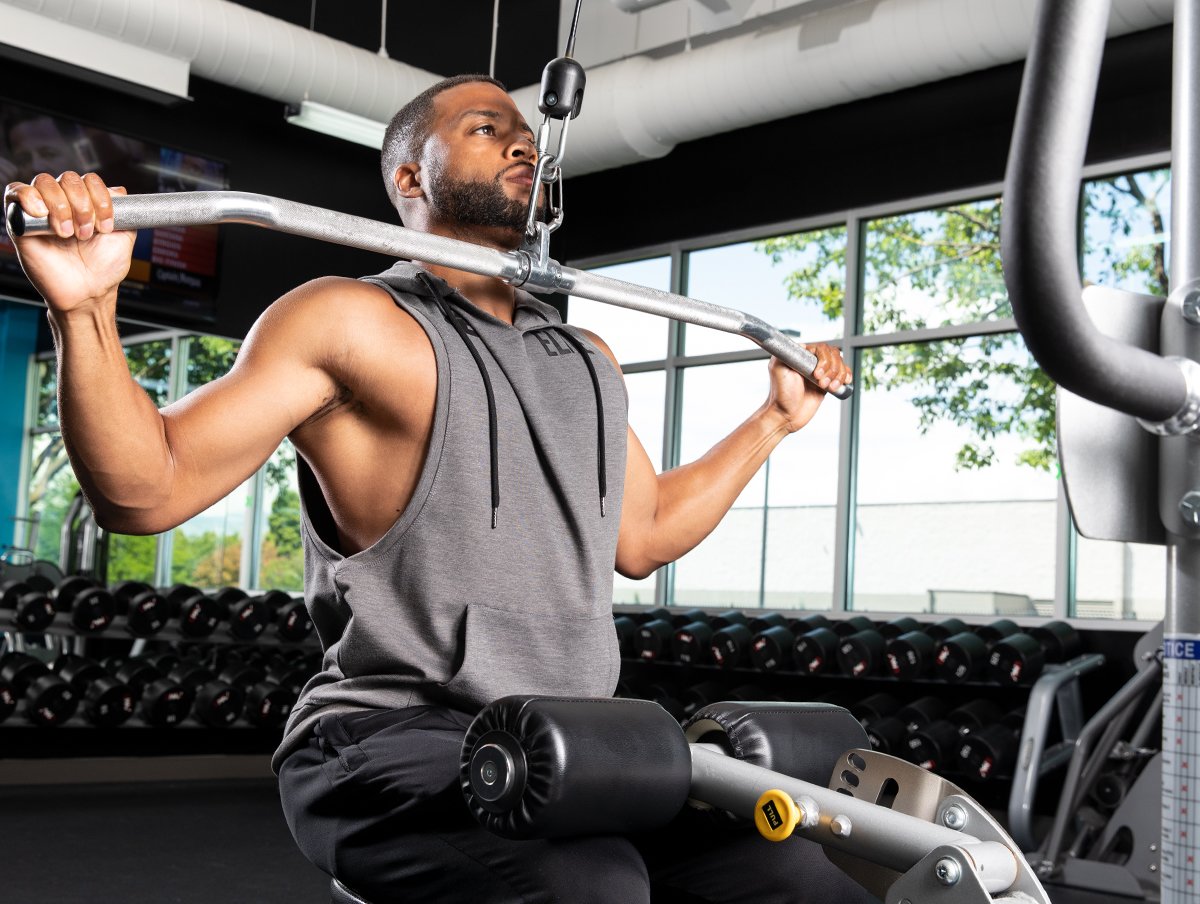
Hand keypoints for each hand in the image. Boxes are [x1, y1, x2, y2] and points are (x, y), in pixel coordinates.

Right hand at [4, 172, 134, 314]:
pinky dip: (28, 196)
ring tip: (67, 234)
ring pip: (45, 182)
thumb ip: (126, 212)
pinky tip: (42, 214)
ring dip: (61, 206)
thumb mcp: (124, 237)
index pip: (90, 180)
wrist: (87, 293)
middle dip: (82, 205)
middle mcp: (64, 203)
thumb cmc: (104, 269)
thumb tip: (117, 190)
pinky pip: (15, 192)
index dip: (100, 199)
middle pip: (68, 179)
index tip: (105, 226)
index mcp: (86, 204)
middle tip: (86, 234)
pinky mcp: (20, 222)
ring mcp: (42, 211)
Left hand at [765, 343, 852, 432]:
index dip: (823, 360)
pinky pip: (844, 373)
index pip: (822, 348)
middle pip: (834, 354)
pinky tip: (841, 384)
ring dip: (838, 376)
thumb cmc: (780, 393)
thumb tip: (802, 344)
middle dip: (831, 370)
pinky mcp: (828, 383)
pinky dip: (846, 377)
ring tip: (828, 388)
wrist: (786, 415)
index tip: (816, 375)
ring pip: (840, 364)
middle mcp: (812, 361)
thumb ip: (785, 353)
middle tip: (821, 384)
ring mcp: (822, 372)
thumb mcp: (777, 369)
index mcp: (802, 355)